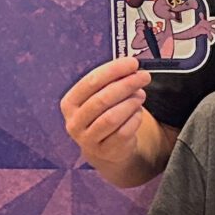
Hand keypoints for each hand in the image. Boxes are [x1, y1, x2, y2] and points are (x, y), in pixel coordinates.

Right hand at [59, 55, 150, 172]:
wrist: (105, 148)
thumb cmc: (103, 114)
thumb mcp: (100, 96)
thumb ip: (111, 81)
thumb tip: (131, 67)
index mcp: (69, 103)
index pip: (90, 82)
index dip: (113, 71)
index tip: (132, 63)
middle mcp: (74, 122)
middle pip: (102, 100)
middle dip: (126, 85)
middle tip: (144, 76)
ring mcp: (88, 139)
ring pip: (112, 117)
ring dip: (131, 102)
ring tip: (141, 95)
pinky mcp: (104, 151)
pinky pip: (123, 132)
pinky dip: (134, 119)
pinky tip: (138, 113)